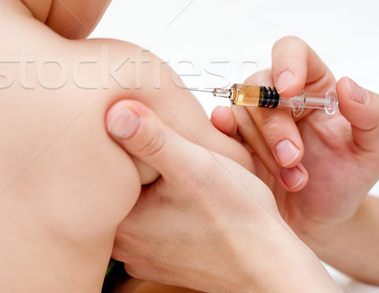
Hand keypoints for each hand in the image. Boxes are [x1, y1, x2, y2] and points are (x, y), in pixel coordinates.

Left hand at [105, 99, 339, 291]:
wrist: (271, 266)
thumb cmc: (239, 220)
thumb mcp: (193, 165)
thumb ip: (152, 137)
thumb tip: (115, 112)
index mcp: (122, 222)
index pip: (107, 168)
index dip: (127, 145)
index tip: (151, 136)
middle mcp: (125, 244)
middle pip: (121, 188)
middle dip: (141, 166)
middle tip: (173, 155)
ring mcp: (142, 254)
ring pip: (138, 205)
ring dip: (154, 187)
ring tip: (182, 176)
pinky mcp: (162, 259)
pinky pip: (152, 223)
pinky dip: (165, 208)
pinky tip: (187, 201)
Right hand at [213, 36, 378, 246]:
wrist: (319, 221)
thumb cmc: (346, 180)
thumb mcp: (376, 151)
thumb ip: (373, 115)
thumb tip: (347, 85)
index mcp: (314, 87)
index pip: (293, 52)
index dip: (287, 63)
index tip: (289, 89)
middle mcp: (279, 97)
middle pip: (261, 87)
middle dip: (276, 127)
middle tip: (294, 160)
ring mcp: (253, 119)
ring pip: (241, 112)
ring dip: (263, 149)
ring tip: (290, 180)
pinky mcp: (233, 140)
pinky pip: (219, 128)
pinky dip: (224, 138)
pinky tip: (238, 156)